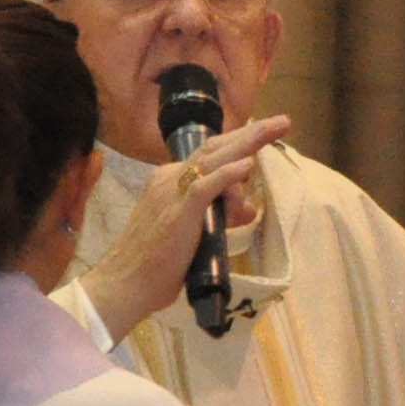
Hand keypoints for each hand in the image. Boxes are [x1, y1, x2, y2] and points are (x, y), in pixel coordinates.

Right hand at [80, 114, 293, 335]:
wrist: (123, 283)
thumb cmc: (153, 265)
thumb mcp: (192, 235)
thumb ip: (220, 218)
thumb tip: (250, 210)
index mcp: (168, 180)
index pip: (208, 157)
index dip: (237, 150)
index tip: (262, 138)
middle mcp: (169, 177)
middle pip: (215, 147)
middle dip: (250, 133)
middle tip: (281, 122)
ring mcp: (172, 191)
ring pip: (214, 158)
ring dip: (248, 142)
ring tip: (275, 129)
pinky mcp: (178, 210)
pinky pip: (206, 186)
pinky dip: (228, 174)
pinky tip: (248, 165)